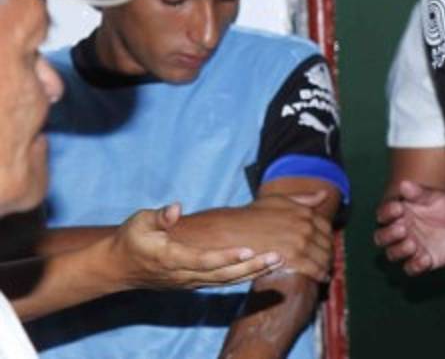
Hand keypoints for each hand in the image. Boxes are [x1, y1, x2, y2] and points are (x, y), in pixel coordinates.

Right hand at [105, 203, 281, 290]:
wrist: (119, 267)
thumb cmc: (131, 239)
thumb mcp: (138, 222)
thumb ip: (159, 217)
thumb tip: (176, 208)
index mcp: (170, 259)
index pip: (203, 260)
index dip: (226, 257)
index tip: (248, 250)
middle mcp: (184, 275)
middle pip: (222, 275)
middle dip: (252, 267)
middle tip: (278, 256)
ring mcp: (191, 281)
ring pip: (226, 281)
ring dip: (254, 272)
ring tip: (279, 260)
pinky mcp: (195, 282)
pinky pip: (224, 281)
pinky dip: (245, 275)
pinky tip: (264, 267)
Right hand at [170, 192, 332, 281]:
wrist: (232, 233)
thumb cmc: (251, 217)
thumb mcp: (277, 201)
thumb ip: (302, 199)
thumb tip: (324, 194)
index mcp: (303, 211)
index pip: (326, 226)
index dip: (328, 237)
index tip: (326, 244)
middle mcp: (305, 225)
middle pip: (326, 243)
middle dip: (328, 252)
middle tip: (328, 260)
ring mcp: (300, 241)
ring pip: (322, 256)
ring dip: (326, 264)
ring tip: (326, 270)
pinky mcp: (293, 258)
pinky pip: (313, 268)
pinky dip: (319, 274)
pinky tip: (321, 278)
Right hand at [375, 181, 444, 274]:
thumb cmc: (443, 207)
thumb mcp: (434, 196)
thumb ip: (418, 193)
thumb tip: (403, 184)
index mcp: (398, 214)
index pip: (383, 214)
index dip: (387, 212)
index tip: (398, 208)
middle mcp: (398, 232)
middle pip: (381, 238)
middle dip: (388, 234)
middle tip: (403, 229)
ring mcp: (408, 248)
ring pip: (392, 254)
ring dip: (400, 250)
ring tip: (413, 244)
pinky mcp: (420, 261)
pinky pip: (411, 268)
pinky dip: (416, 265)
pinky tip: (426, 258)